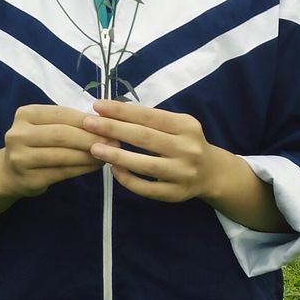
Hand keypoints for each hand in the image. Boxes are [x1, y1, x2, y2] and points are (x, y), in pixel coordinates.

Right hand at [1, 104, 120, 196]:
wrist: (9, 173)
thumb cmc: (35, 143)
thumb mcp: (45, 125)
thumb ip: (69, 121)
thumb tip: (106, 120)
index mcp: (25, 114)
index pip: (62, 114)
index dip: (87, 120)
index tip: (110, 124)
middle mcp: (18, 134)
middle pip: (62, 134)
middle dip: (91, 138)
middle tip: (114, 142)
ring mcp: (20, 158)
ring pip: (62, 155)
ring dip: (89, 155)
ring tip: (108, 155)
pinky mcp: (28, 179)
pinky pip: (62, 172)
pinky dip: (82, 169)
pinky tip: (95, 166)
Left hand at [82, 100, 221, 202]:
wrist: (211, 173)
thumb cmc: (185, 143)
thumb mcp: (177, 125)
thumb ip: (151, 120)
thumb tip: (112, 112)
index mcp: (186, 126)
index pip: (150, 116)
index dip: (123, 111)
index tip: (98, 106)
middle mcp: (187, 148)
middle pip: (145, 137)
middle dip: (114, 129)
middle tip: (88, 123)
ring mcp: (182, 173)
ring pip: (146, 164)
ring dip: (117, 155)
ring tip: (94, 148)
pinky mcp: (175, 193)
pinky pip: (147, 188)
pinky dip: (128, 179)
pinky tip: (114, 170)